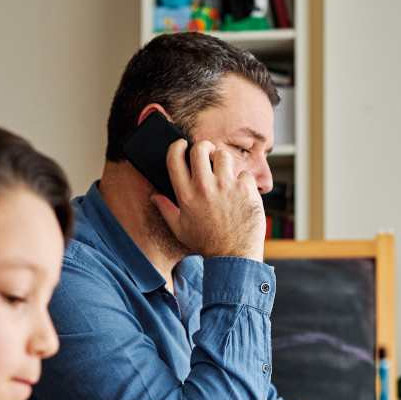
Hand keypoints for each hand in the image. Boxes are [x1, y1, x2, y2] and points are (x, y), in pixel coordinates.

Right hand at [152, 139, 265, 260]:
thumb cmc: (207, 243)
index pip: (174, 158)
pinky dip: (243, 182)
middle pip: (200, 148)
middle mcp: (204, 187)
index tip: (181, 144)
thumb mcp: (180, 229)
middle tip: (208, 152)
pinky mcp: (245, 188)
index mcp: (186, 195)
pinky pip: (244, 173)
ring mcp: (226, 186)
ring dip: (224, 162)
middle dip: (203, 146)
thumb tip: (154, 197)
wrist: (234, 255)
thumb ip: (166, 210)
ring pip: (223, 155)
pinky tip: (241, 194)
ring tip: (226, 175)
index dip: (176, 146)